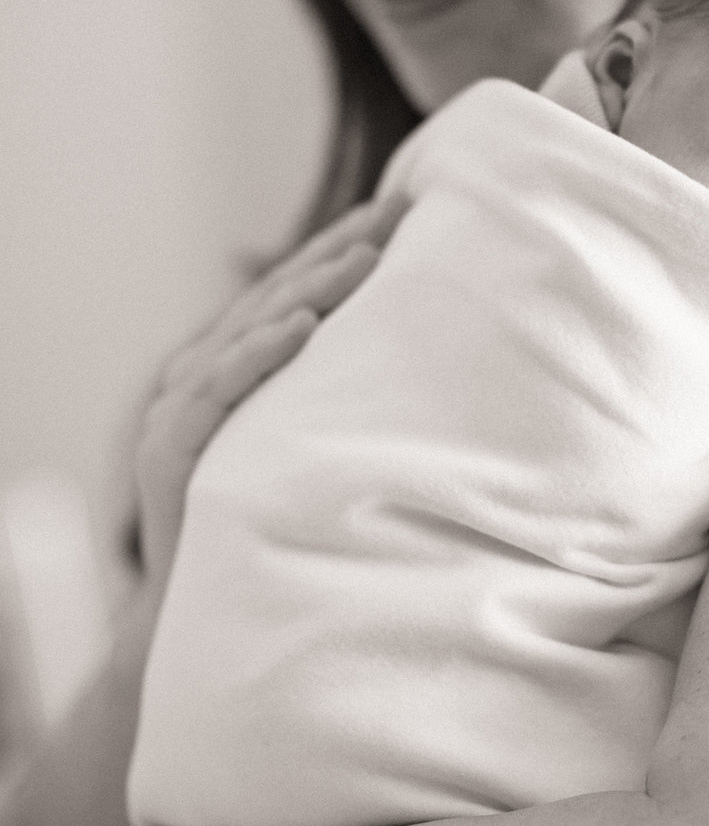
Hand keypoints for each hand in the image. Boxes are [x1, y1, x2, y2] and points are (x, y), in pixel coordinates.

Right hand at [135, 188, 408, 604]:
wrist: (200, 617)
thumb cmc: (267, 528)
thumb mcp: (308, 448)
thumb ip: (337, 397)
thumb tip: (425, 358)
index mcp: (233, 366)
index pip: (298, 289)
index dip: (346, 246)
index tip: (405, 208)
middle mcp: (201, 375)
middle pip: (279, 296)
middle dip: (341, 250)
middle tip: (400, 210)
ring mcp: (178, 410)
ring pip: (251, 331)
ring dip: (310, 288)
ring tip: (366, 256)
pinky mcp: (167, 452)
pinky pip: (218, 391)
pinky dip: (259, 353)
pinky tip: (301, 324)